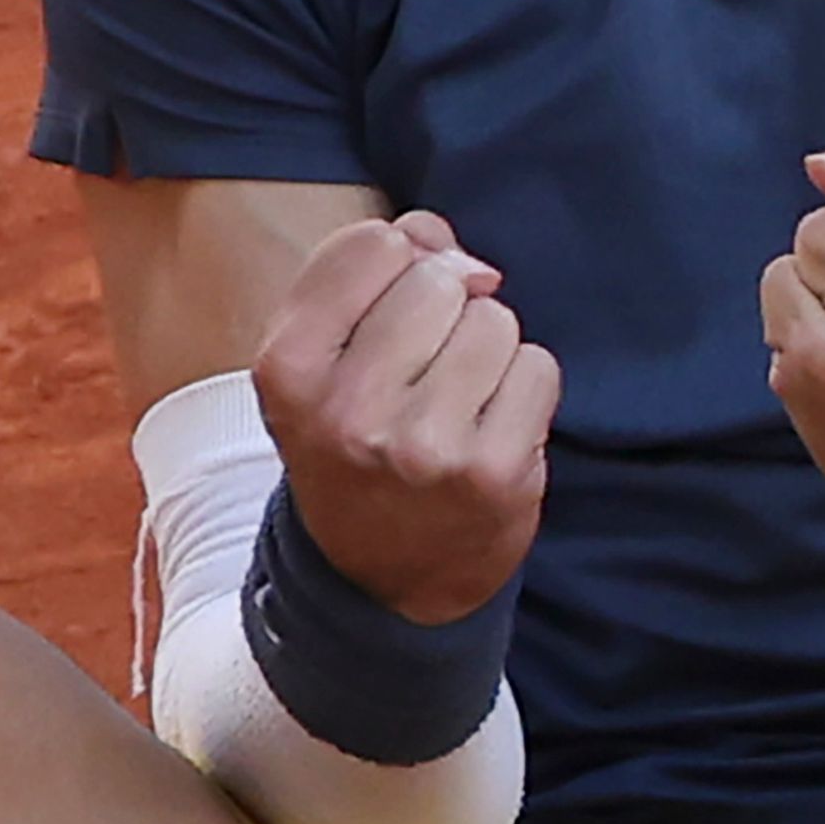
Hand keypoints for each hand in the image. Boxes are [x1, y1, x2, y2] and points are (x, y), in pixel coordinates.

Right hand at [251, 211, 560, 623]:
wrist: (381, 578)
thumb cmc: (355, 440)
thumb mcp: (325, 359)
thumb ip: (370, 272)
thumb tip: (446, 245)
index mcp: (287, 370)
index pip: (371, 246)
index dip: (397, 262)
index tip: (389, 309)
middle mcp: (347, 411)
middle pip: (439, 281)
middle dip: (447, 308)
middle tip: (426, 368)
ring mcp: (422, 447)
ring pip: (494, 321)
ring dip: (489, 348)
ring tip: (458, 400)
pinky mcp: (492, 474)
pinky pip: (537, 368)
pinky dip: (524, 389)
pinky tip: (492, 427)